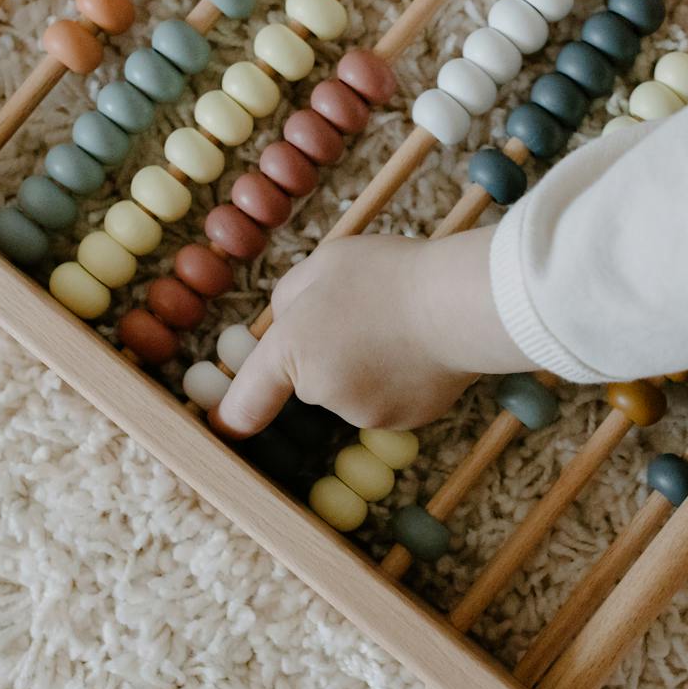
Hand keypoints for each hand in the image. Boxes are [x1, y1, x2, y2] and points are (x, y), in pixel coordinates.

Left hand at [212, 226, 534, 436]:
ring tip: (403, 326)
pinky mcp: (406, 421)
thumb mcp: (326, 262)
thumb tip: (288, 324)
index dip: (231, 417)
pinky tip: (423, 349)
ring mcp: (365, 413)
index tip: (223, 426)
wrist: (464, 305)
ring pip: (355, 391)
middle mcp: (322, 391)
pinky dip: (402, 381)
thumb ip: (292, 296)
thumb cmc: (392, 274)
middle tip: (366, 313)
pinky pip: (392, 400)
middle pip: (313, 380)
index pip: (246, 402)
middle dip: (329, 354)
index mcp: (292, 349)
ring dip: (368, 367)